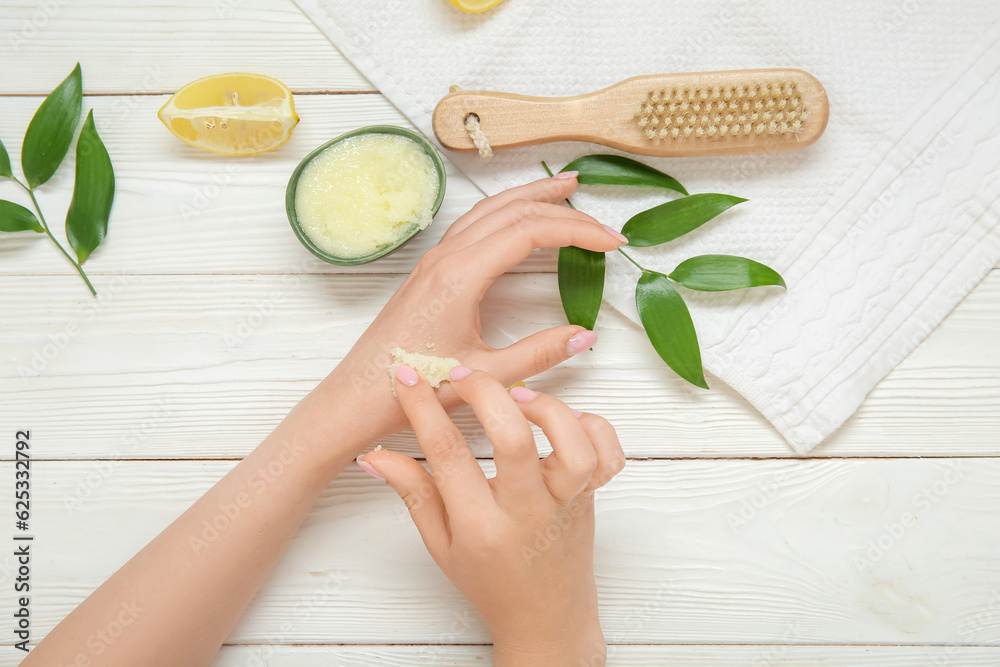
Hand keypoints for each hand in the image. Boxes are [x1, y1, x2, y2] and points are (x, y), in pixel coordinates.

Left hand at [298, 173, 627, 458]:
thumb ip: (540, 353)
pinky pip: (473, 225)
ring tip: (564, 189)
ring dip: (529, 196)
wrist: (359, 396)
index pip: (530, 231)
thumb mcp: (487, 376)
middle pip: (512, 210)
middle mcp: (446, 258)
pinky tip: (518, 219)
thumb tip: (585, 334)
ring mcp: (435, 261)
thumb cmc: (415, 388)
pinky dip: (505, 213)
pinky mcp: (431, 271)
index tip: (612, 242)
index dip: (577, 230)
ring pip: (489, 211)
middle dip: (561, 207)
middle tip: (601, 217)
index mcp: (461, 276)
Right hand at [359, 366, 624, 665]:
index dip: (424, 410)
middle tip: (463, 377)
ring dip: (546, 408)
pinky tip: (563, 420)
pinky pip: (609, 457)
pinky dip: (593, 427)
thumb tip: (374, 455)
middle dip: (485, 395)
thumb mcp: (441, 545)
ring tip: (517, 394)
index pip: (448, 457)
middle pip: (514, 441)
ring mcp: (566, 504)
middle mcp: (528, 513)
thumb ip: (413, 494)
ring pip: (573, 448)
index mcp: (482, 528)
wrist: (546, 619)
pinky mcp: (593, 498)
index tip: (411, 378)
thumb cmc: (491, 582)